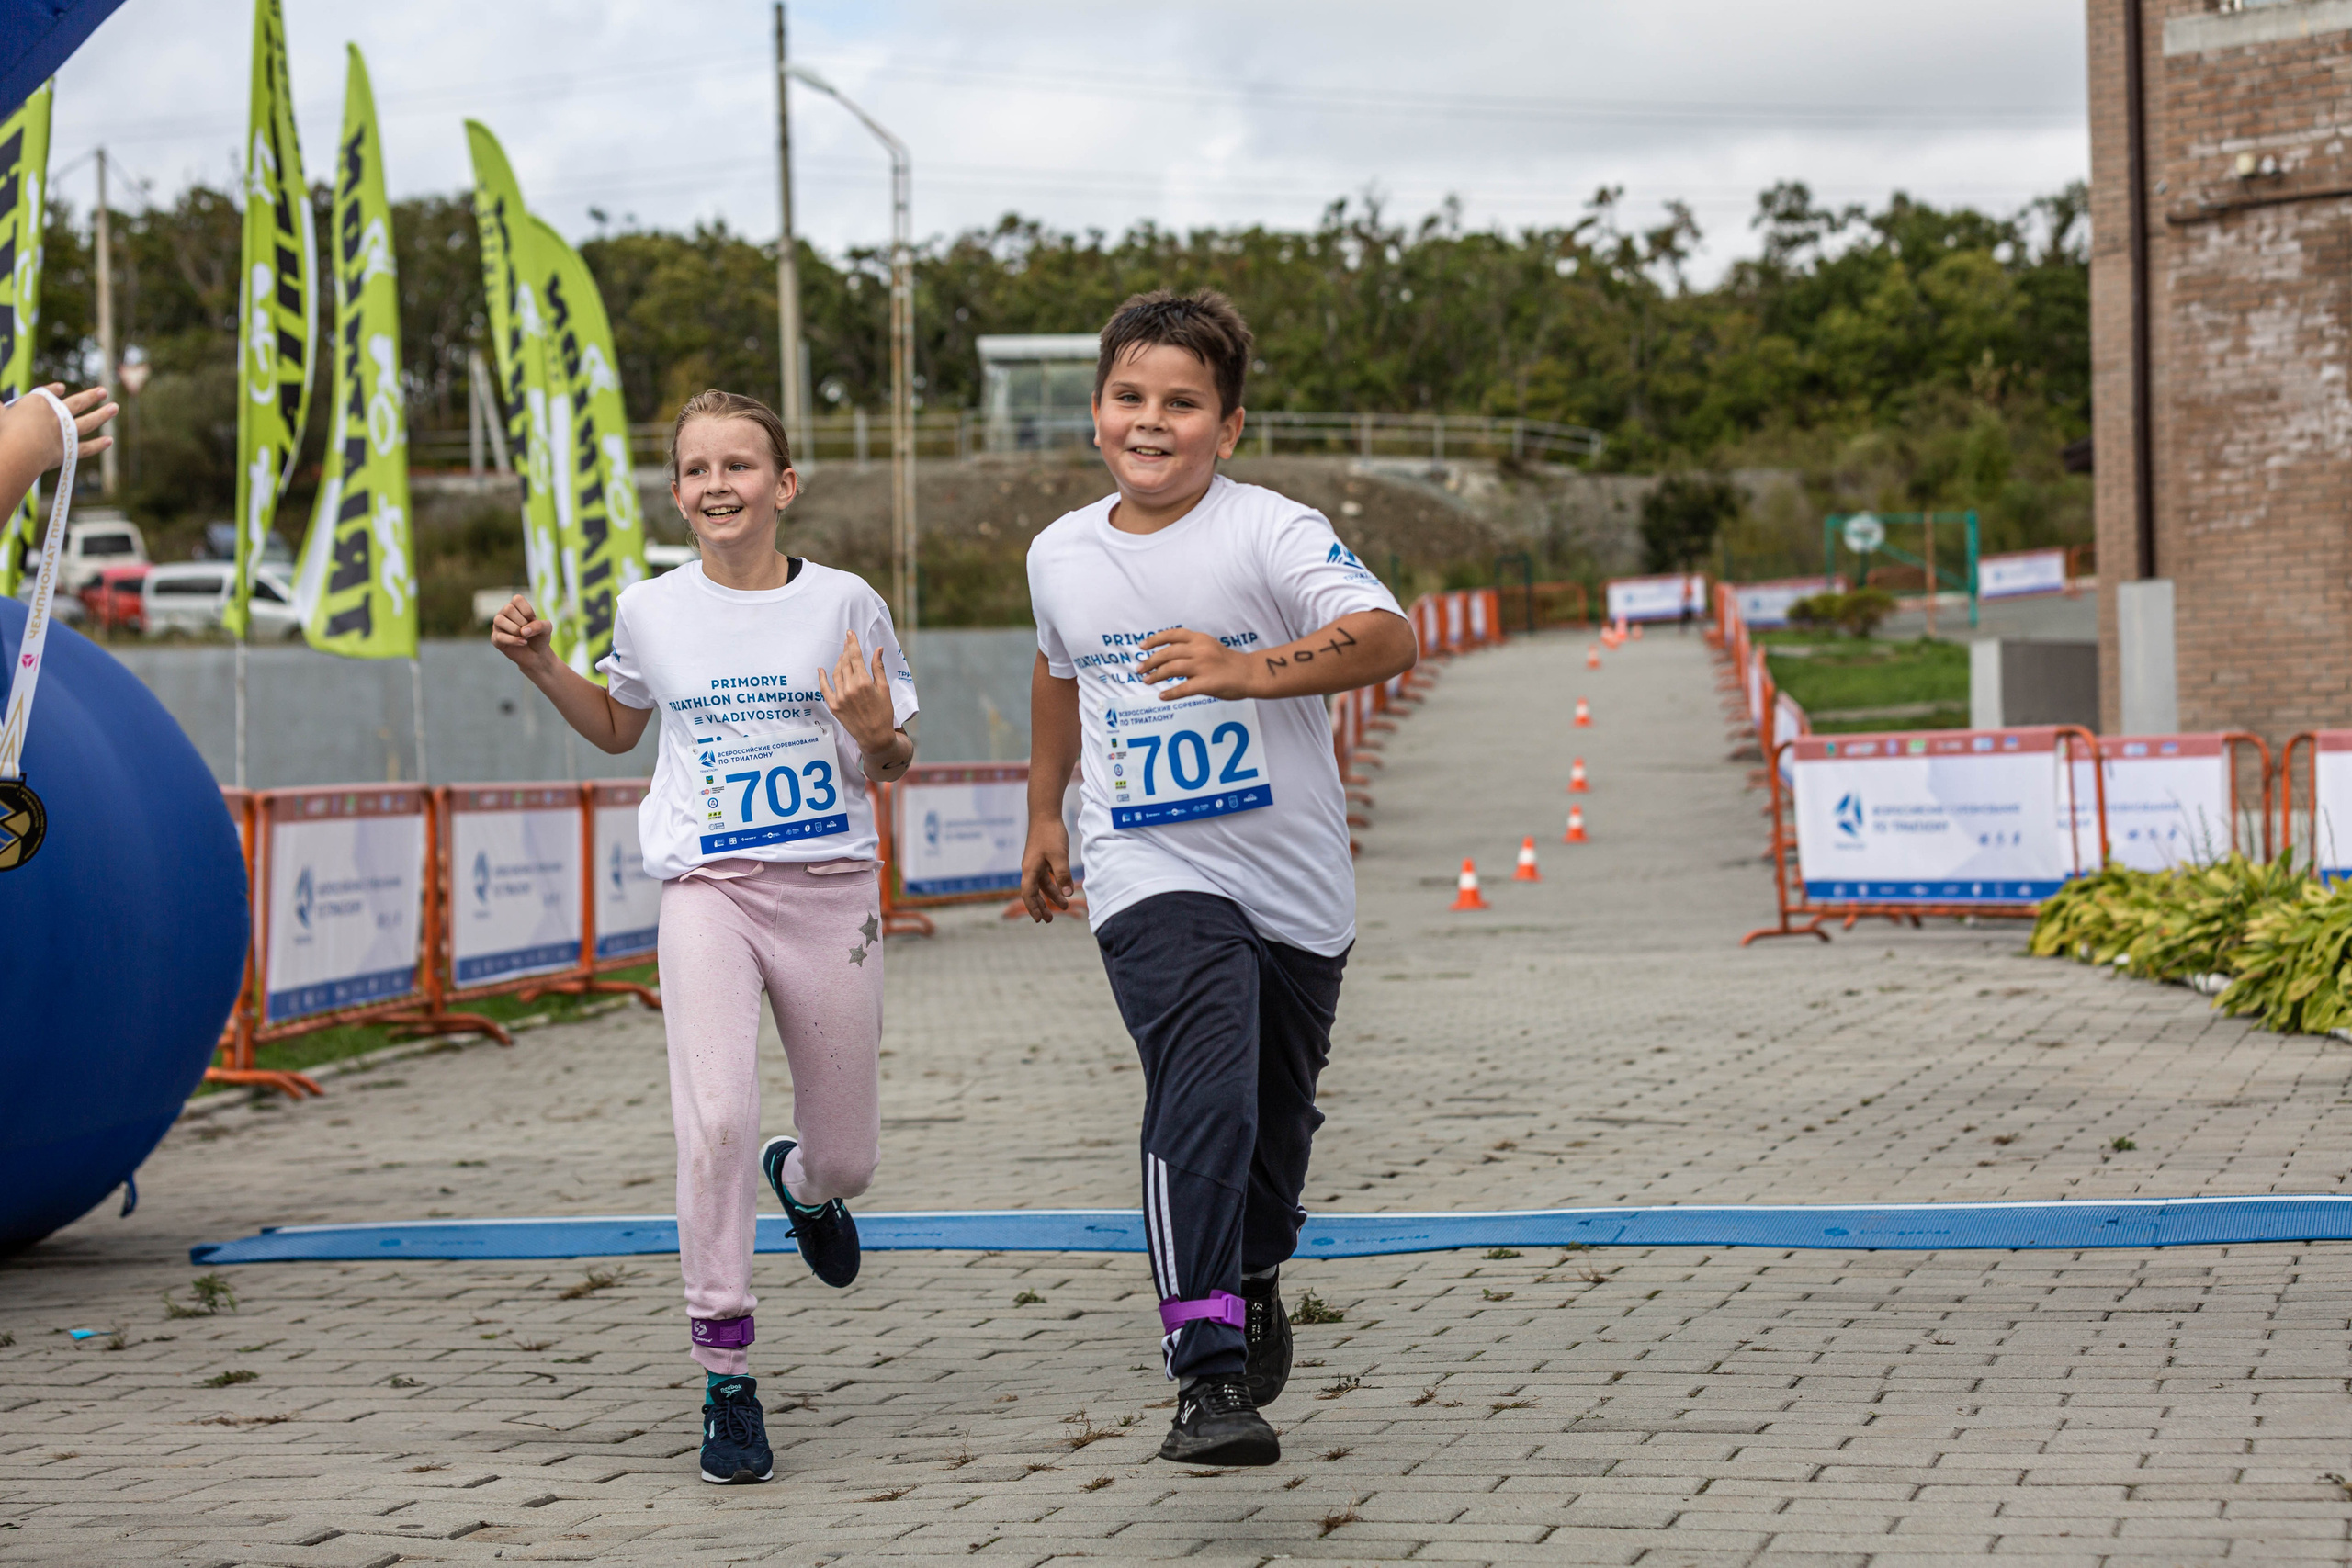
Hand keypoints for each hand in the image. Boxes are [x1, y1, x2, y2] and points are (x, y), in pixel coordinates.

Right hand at [0, 383, 116, 469]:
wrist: (19, 448)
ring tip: (115, 407)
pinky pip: (85, 448)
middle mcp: (55, 414)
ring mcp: (65, 432)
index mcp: (37, 402)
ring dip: (103, 415)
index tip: (62, 387)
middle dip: (91, 397)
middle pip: (76, 404)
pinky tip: (109, 441)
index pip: (47, 394)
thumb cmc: (4, 429)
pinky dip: (97, 446)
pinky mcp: (69, 450)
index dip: (53, 390)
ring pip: (88, 422)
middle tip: (104, 392)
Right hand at [489, 593, 554, 668]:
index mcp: (515, 606)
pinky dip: (513, 640)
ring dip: (515, 629)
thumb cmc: (540, 637)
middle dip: (522, 621)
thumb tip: (523, 631)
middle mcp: (504, 613)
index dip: (527, 610)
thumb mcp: (547, 629)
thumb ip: (540, 625)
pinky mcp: (495, 639)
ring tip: (524, 637)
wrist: (537, 655)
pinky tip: (523, 642)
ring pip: (499, 620)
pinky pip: (499, 636)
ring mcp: (498, 626)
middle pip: (508, 609)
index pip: (517, 599)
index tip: (533, 620)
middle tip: (528, 631)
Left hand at [817, 629, 899, 755]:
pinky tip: (821, 669)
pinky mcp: (833, 706)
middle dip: (846, 650)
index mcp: (864, 682)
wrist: (875, 737)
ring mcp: (840, 697)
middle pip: (845, 662)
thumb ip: (878, 668)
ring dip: (839, 661)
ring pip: (836, 672)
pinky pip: (824, 688)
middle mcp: (850, 688)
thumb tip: (878, 649)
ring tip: (842, 655)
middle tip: (847, 641)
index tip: (850, 633)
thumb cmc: (883, 712)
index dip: (852, 643)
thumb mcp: (884, 689)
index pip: (855, 657)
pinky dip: (822, 677)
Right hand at [1019, 818, 1073, 921]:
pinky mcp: (1043, 857)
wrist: (1045, 814)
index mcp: (1030, 869)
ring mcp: (1036, 862)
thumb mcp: (1059, 856)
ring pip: (1043, 884)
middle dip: (1042, 906)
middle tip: (1050, 920)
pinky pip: (1048, 875)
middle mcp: (1030, 868)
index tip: (1039, 920)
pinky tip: (1064, 889)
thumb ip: (1063, 876)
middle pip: (1034, 892)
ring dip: (1052, 896)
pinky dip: (1055, 884)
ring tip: (1064, 906)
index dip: (1033, 907)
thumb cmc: (1050, 834)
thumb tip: (1066, 894)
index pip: (1028, 893)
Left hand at [1136, 626, 1256, 700]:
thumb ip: (1191, 648)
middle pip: (1167, 653)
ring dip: (1156, 675)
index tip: (1142, 646)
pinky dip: (1170, 693)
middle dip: (1150, 661)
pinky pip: (1183, 689)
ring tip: (1147, 681)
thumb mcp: (1209, 646)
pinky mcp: (1207, 683)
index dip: (1154, 640)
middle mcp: (1200, 650)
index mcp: (1200, 639)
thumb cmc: (1229, 662)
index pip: (1172, 635)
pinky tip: (1162, 696)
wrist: (1251, 673)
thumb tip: (1167, 657)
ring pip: (1171, 669)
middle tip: (1140, 669)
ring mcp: (1203, 666)